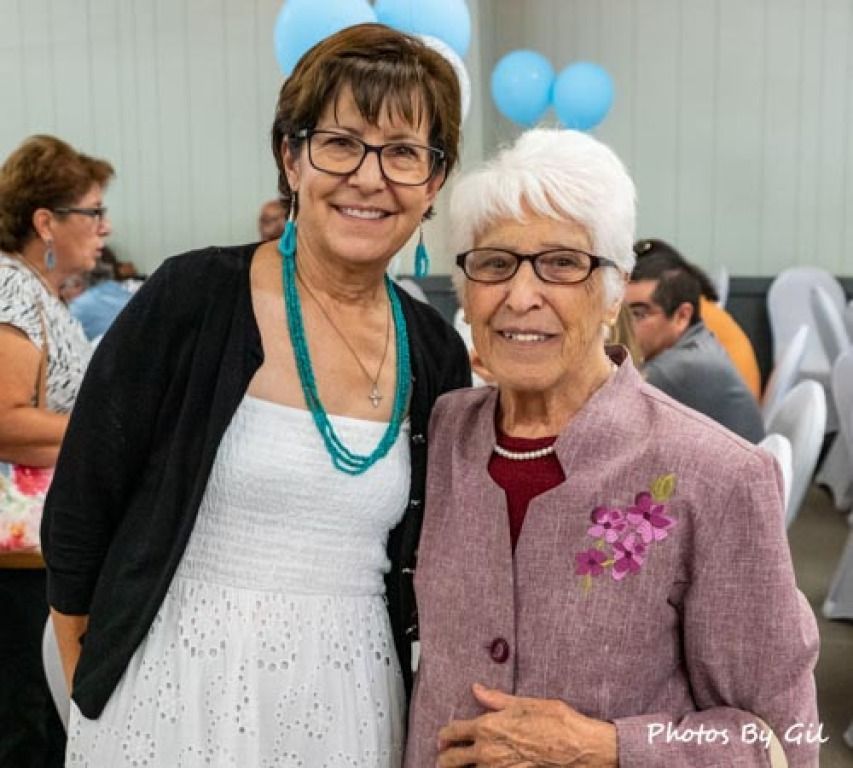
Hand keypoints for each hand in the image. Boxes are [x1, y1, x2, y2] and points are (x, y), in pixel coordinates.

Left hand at [437, 683, 617, 767]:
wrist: (576, 746)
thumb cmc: (554, 721)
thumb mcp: (523, 703)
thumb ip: (495, 699)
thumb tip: (477, 689)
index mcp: (488, 727)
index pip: (454, 732)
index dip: (445, 736)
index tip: (442, 738)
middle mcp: (488, 751)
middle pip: (453, 760)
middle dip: (444, 759)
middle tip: (442, 758)